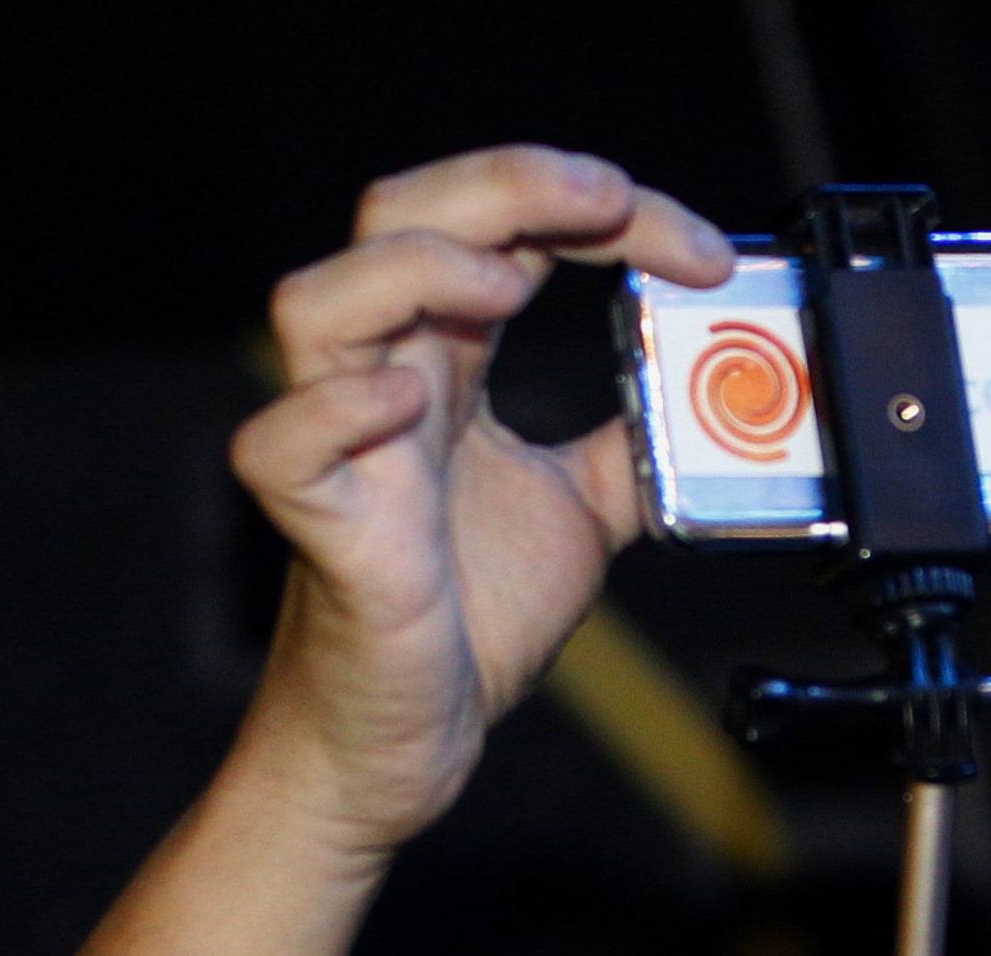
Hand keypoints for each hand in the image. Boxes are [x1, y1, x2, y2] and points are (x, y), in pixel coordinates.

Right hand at [226, 146, 731, 854]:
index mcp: (448, 360)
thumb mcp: (585, 512)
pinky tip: (406, 400)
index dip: (594, 212)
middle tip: (611, 198)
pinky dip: (338, 409)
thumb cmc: (469, 617)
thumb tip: (708, 410)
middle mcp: (385, 380)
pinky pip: (281, 447)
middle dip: (507, 184)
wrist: (411, 736)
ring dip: (418, 270)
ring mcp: (342, 449)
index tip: (699, 253)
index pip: (503, 228)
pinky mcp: (321, 530)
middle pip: (400, 217)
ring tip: (508, 285)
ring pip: (319, 302)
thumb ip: (632, 448)